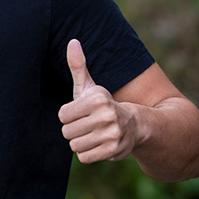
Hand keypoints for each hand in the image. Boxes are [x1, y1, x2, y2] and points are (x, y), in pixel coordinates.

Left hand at [58, 39, 137, 163]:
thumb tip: (72, 41)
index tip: (80, 113)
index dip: (68, 116)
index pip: (62, 115)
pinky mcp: (114, 151)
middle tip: (87, 125)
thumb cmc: (103, 105)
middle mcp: (107, 116)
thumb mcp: (90, 86)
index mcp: (98, 99)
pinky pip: (84, 157)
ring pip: (74, 146)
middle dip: (73, 130)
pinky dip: (87, 153)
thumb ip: (78, 66)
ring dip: (80, 142)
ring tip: (93, 134)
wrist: (135, 126)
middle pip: (67, 132)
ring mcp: (112, 134)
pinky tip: (97, 144)